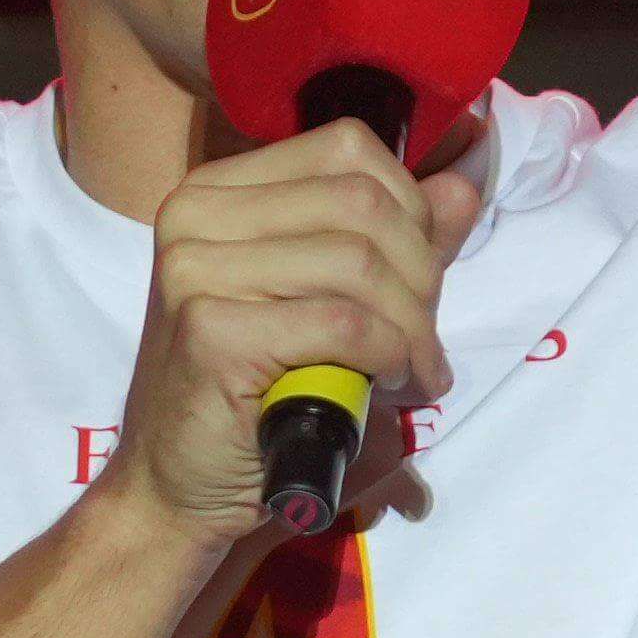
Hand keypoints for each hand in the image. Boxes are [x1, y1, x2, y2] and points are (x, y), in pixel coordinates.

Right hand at [100, 121, 484, 547]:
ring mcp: (194, 268)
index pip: (348, 149)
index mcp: (220, 191)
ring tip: (413, 373)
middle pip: (362, 202)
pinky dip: (386, 356)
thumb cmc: (255, 396)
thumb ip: (394, 244)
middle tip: (423, 342)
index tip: (421, 277)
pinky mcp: (208, 329)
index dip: (410, 208)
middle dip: (420, 275)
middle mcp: (196, 214)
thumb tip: (461, 187)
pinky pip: (342, 324)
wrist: (176, 488)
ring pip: (358, 262)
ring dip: (411, 327)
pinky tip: (385, 386)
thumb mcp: (331, 304)